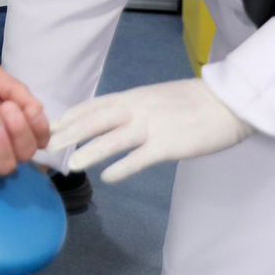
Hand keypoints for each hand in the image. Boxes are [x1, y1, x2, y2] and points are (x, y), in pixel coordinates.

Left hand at [0, 56, 49, 176]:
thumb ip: (19, 92)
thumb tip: (39, 112)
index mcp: (11, 121)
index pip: (38, 138)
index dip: (40, 129)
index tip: (30, 110)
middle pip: (26, 154)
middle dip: (22, 133)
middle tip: (5, 109)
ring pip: (5, 166)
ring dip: (4, 143)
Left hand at [48, 78, 252, 183]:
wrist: (228, 103)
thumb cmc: (193, 101)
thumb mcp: (155, 96)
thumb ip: (133, 107)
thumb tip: (111, 119)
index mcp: (133, 96)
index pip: (94, 105)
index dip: (71, 116)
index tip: (51, 126)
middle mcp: (137, 109)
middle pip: (94, 121)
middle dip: (68, 134)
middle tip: (46, 146)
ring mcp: (152, 126)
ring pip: (112, 139)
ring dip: (88, 152)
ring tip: (70, 165)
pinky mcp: (168, 145)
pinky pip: (139, 158)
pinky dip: (121, 168)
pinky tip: (107, 178)